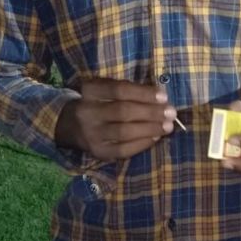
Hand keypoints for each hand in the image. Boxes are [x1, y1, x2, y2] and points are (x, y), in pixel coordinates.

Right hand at [55, 78, 176, 159]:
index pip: (119, 89)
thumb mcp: (104, 89)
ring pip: (124, 132)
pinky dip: (141, 144)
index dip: (143, 93)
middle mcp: (87, 112)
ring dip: (150, 129)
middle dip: (151, 112)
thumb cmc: (97, 102)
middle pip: (123, 111)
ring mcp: (91, 134)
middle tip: (171, 113)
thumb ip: (127, 90)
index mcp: (89, 91)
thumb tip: (160, 97)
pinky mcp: (97, 152)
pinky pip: (122, 150)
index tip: (163, 96)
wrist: (69, 125)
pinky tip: (155, 138)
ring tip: (167, 126)